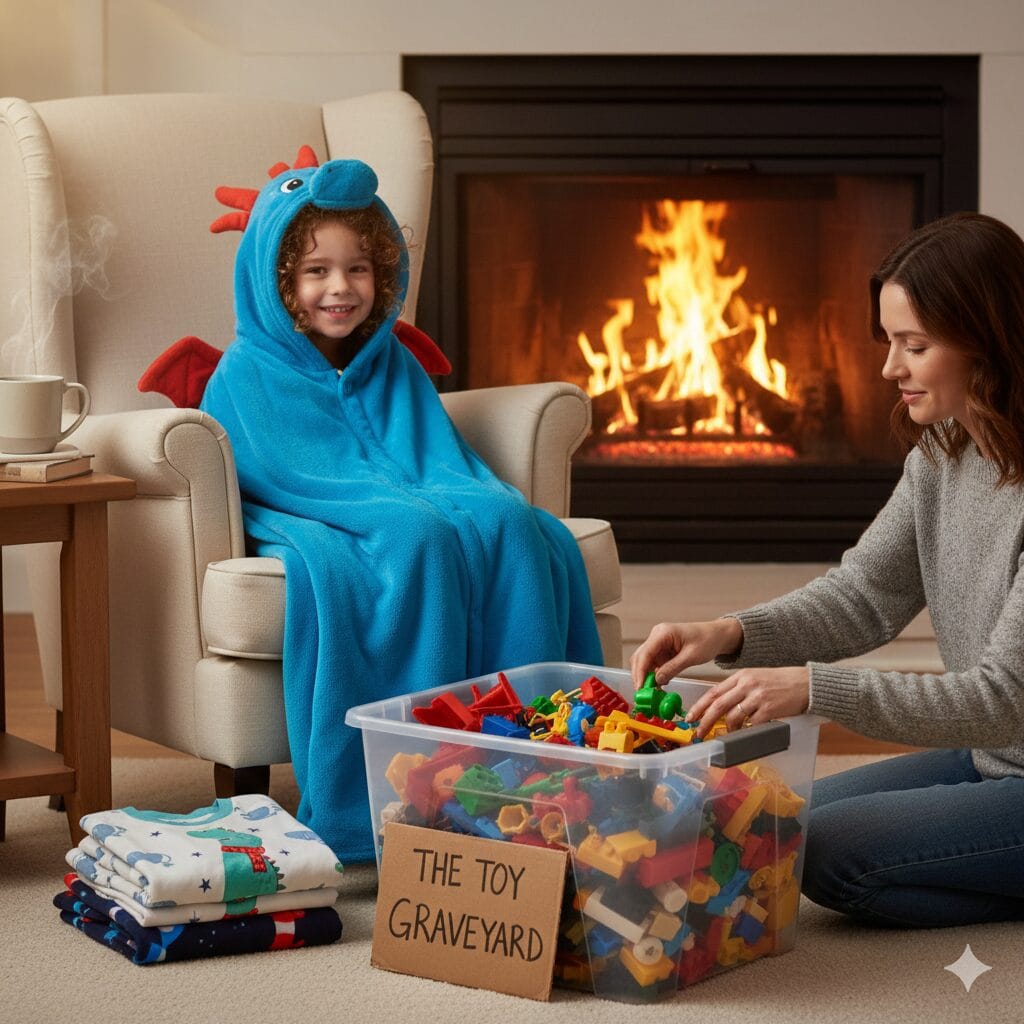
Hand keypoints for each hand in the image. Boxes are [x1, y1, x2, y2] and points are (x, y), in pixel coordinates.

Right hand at [629, 618, 743, 688]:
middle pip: (640, 658)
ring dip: (646, 677)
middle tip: (644, 695)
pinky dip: (654, 675)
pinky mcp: (662, 650)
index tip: (641, 688)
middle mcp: (657, 636)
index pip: (645, 654)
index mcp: (662, 633)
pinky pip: (654, 664)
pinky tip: (658, 686)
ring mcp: (658, 643)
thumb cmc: (707, 640)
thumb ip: (672, 668)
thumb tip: (656, 681)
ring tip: (651, 693)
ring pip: (645, 662)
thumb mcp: (691, 657)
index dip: (640, 672)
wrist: (717, 635)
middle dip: (640, 676)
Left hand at [684, 666, 809, 738]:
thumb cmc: (781, 682)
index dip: (700, 706)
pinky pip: (751, 724)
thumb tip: (720, 706)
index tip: (690, 717)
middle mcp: (747, 684)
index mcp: (741, 676)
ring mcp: (758, 697)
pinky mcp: (769, 709)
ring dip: (726, 729)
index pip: (714, 691)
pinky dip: (745, 731)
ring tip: (725, 735)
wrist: (805, 683)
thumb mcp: (756, 678)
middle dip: (705, 720)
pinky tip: (744, 733)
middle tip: (698, 732)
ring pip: (732, 716)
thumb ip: (738, 689)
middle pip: (718, 704)